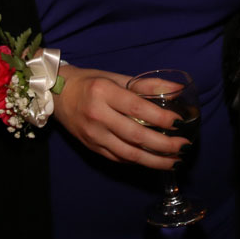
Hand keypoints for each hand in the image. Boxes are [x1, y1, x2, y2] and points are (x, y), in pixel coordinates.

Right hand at [53, 64, 185, 169]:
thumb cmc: (90, 82)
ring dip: (155, 160)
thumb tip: (177, 88)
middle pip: (136, 136)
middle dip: (164, 145)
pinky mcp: (91, 148)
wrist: (55, 94)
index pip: (138, 109)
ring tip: (175, 161)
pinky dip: (138, 161)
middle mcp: (97, 116)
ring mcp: (93, 135)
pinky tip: (154, 160)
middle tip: (184, 147)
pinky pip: (119, 159)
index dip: (161, 118)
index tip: (180, 123)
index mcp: (104, 93)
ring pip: (128, 154)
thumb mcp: (116, 77)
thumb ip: (146, 85)